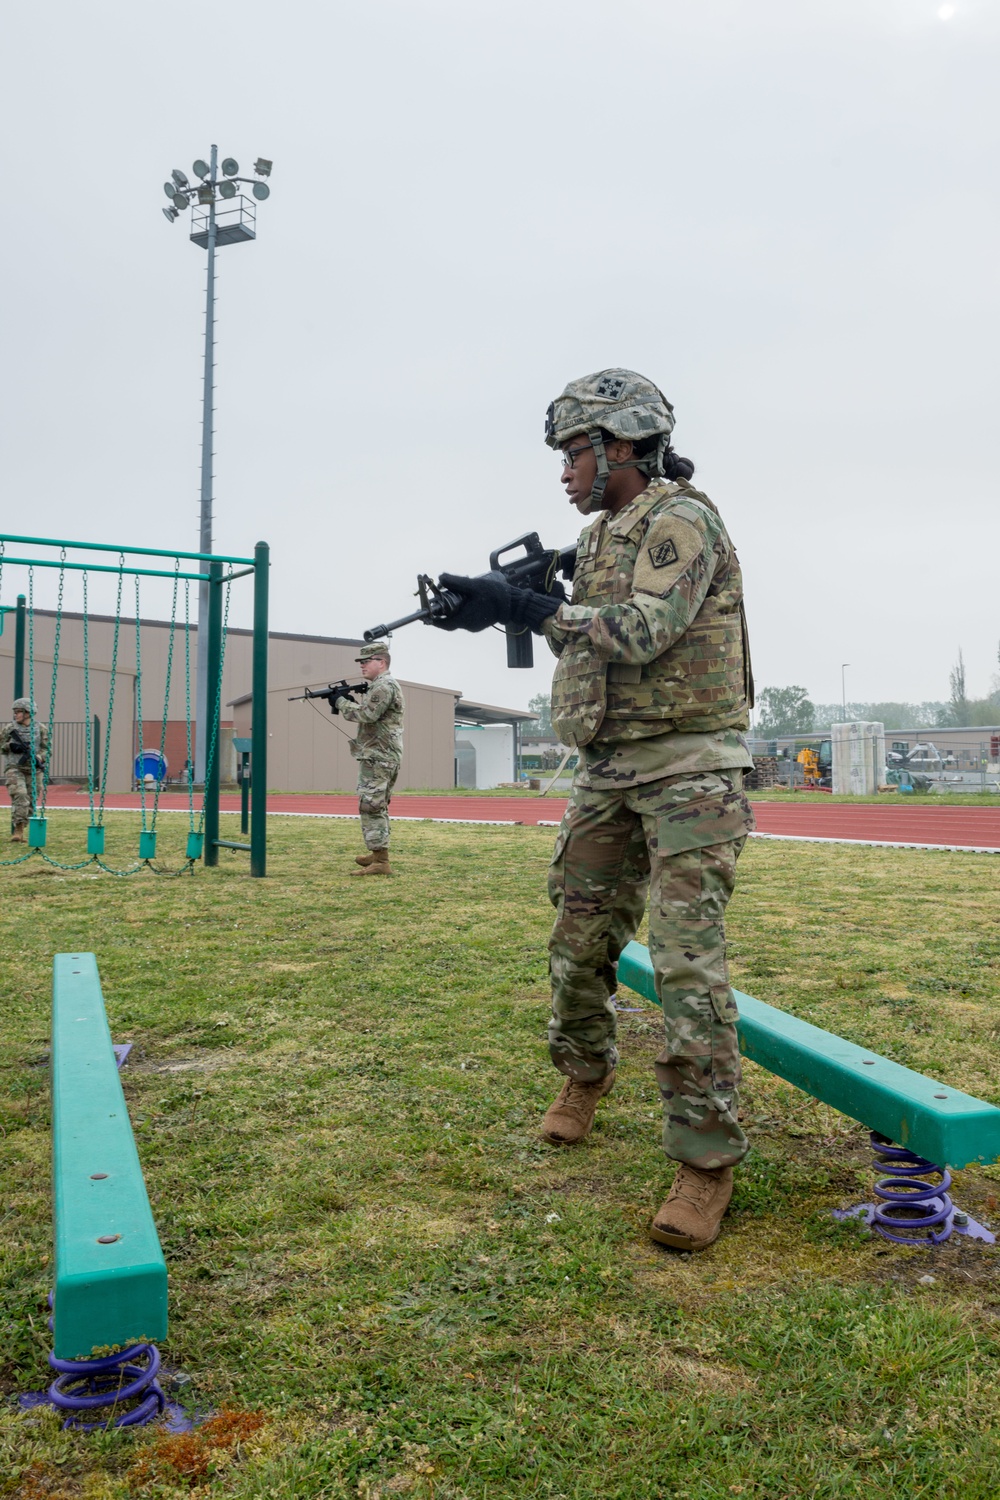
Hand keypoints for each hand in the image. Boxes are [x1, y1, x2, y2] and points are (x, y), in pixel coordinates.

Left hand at [431, 574, 565, 633]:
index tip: (424, 612)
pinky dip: (462, 607)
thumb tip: (440, 577)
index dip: (432, 618)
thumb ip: (456, 582)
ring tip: (454, 592)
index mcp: (465, 619)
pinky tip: (466, 596)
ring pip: (458, 616)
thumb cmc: (497, 595)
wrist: (516, 603)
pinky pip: (466, 615)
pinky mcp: (480, 621)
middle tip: (439, 596)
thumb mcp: (474, 585)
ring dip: (454, 606)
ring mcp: (475, 624)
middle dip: (443, 608)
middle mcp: (469, 625)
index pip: (443, 623)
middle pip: (450, 619)